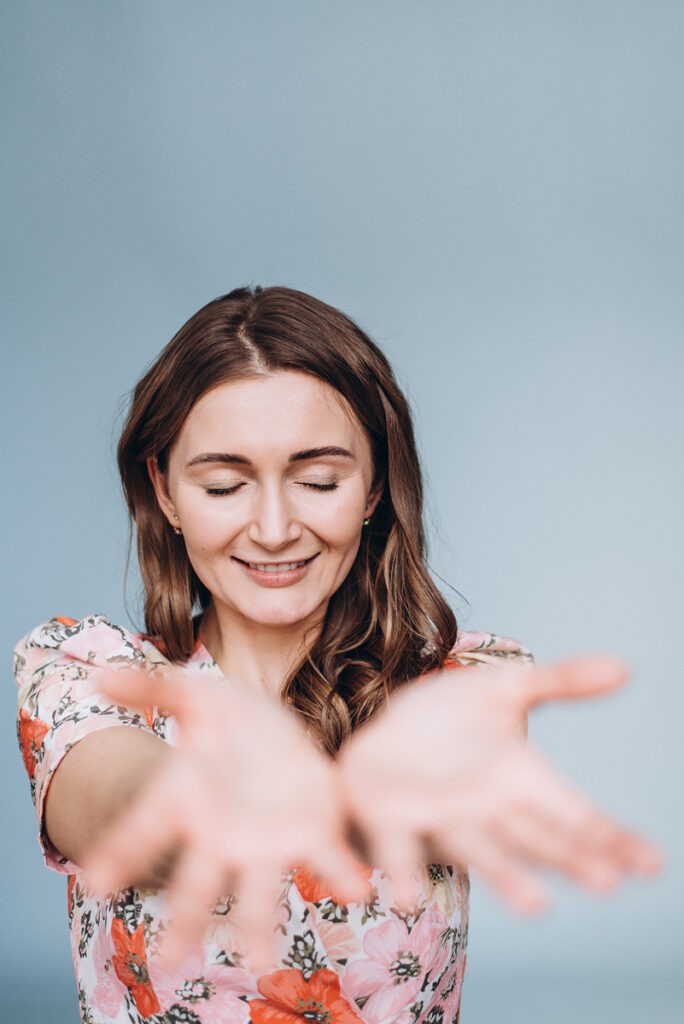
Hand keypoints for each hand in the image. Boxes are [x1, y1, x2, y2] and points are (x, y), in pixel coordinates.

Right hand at [82, 669, 367, 969]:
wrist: (287, 739)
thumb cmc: (232, 725)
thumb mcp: (199, 696)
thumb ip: (153, 686)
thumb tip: (97, 674)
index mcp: (186, 799)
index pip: (145, 829)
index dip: (119, 854)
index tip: (95, 882)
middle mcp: (221, 834)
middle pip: (197, 881)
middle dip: (185, 918)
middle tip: (169, 959)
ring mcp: (266, 843)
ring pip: (257, 893)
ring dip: (259, 926)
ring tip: (262, 963)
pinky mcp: (313, 836)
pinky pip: (327, 860)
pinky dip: (341, 875)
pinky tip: (357, 889)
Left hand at [337, 656, 660, 910]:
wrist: (376, 733)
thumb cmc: (447, 721)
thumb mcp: (504, 688)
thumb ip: (560, 681)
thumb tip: (626, 667)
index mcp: (518, 779)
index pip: (576, 814)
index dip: (612, 838)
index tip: (653, 863)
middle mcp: (484, 808)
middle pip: (535, 835)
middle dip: (568, 857)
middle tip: (607, 881)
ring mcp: (437, 818)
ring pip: (476, 848)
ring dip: (504, 876)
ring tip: (536, 907)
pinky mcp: (389, 819)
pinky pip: (398, 850)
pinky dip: (404, 872)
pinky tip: (405, 895)